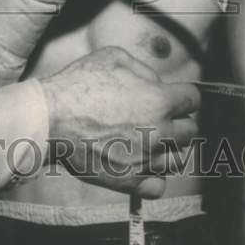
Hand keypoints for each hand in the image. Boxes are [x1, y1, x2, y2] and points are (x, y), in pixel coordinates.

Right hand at [39, 46, 200, 198]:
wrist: (50, 119)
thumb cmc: (79, 85)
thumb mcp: (113, 57)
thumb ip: (143, 68)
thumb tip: (156, 82)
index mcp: (160, 100)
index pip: (193, 100)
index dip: (183, 97)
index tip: (174, 98)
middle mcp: (160, 132)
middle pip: (191, 131)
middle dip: (179, 122)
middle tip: (161, 119)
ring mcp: (146, 159)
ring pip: (179, 160)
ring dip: (170, 150)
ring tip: (153, 143)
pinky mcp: (130, 181)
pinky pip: (159, 187)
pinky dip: (155, 178)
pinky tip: (144, 166)